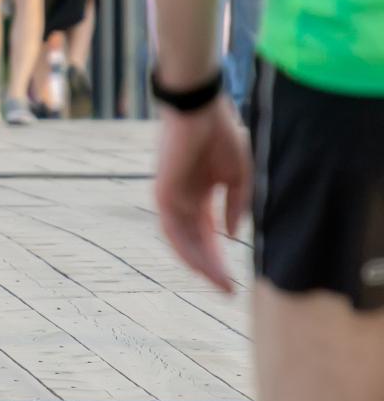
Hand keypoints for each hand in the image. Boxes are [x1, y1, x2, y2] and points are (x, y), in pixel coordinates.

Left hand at [154, 95, 251, 292]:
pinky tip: (203, 263)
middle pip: (195, 244)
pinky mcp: (163, 193)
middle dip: (212, 268)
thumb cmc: (220, 136)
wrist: (201, 109)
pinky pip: (172, 228)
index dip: (220, 258)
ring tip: (219, 282)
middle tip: (228, 291)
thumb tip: (232, 236)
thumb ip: (236, 205)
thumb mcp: (238, 176)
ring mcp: (171, 198)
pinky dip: (186, 247)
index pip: (208, 236)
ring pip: (183, 241)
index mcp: (200, 196)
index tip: (234, 281)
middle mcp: (183, 201)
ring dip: (200, 263)